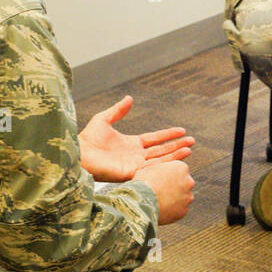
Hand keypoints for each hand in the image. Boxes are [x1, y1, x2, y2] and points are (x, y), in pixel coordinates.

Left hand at [78, 95, 193, 182]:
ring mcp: (135, 165)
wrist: (79, 153)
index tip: (182, 131)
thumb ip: (118, 110)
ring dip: (175, 155)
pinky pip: (152, 169)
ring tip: (189, 149)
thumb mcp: (104, 119)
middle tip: (192, 141)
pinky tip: (175, 161)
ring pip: (160, 160)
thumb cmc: (88, 138)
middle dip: (177, 146)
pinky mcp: (132, 173)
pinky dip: (164, 165)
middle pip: (161, 150)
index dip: (168, 135)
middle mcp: (136, 155)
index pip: (155, 139)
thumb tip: (129, 98)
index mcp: (132, 144)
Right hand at [135, 160, 194, 224]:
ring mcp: (187, 197)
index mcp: (181, 167)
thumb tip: (160, 171)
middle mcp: (189, 182)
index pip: (179, 170)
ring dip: (175, 199)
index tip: (161, 180)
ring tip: (159, 202)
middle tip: (161, 192)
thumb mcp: (150, 167)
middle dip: (175, 187)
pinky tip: (161, 210)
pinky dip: (172, 210)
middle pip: (184, 184)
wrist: (141, 201)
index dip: (169, 175)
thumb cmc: (143, 182)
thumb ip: (160, 167)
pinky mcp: (184, 211)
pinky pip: (179, 210)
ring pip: (183, 198)